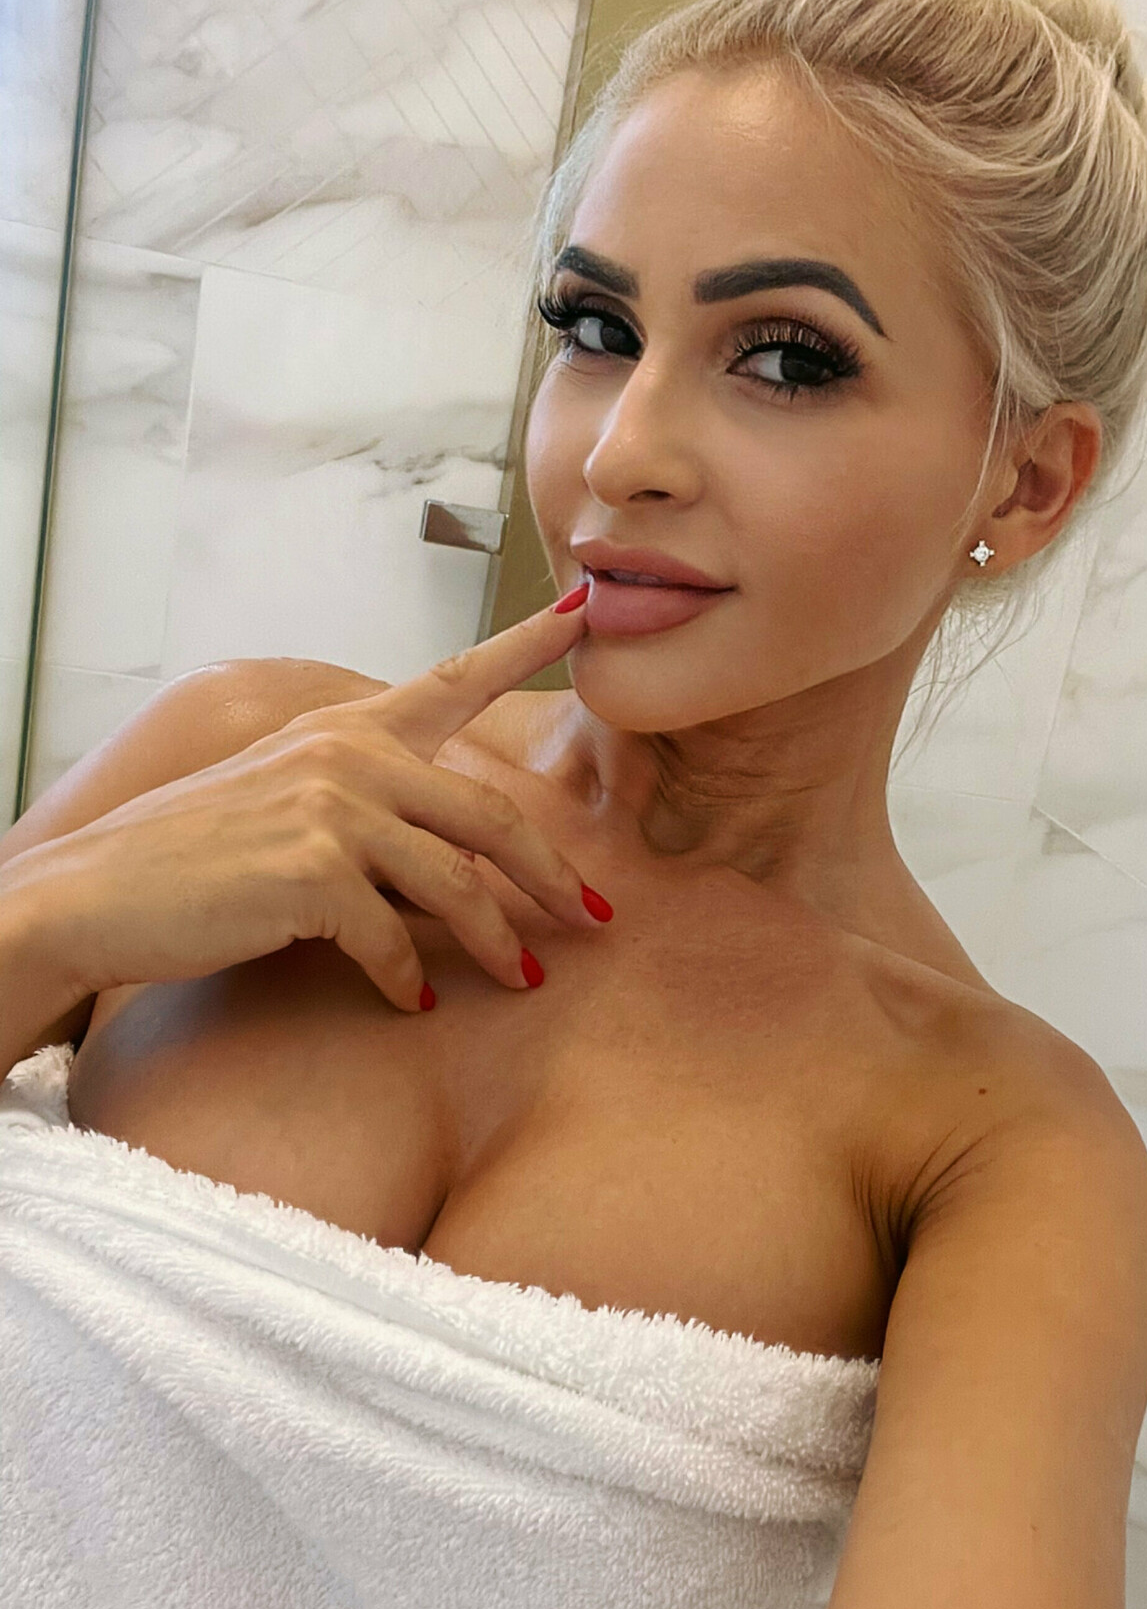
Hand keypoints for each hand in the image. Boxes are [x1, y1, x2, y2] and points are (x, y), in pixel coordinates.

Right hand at [6, 587, 601, 1011]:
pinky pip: (395, 938)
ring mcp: (331, 809)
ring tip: (526, 979)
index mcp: (345, 729)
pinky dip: (410, 978)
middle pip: (489, 818)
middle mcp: (347, 755)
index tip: (584, 608)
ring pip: (459, 884)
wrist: (91, 894)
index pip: (453, 678)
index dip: (527, 642)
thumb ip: (366, 806)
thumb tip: (450, 865)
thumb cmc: (190, 858)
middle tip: (593, 918)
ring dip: (500, 943)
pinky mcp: (313, 871)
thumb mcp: (283, 800)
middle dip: (552, 876)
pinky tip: (415, 1001)